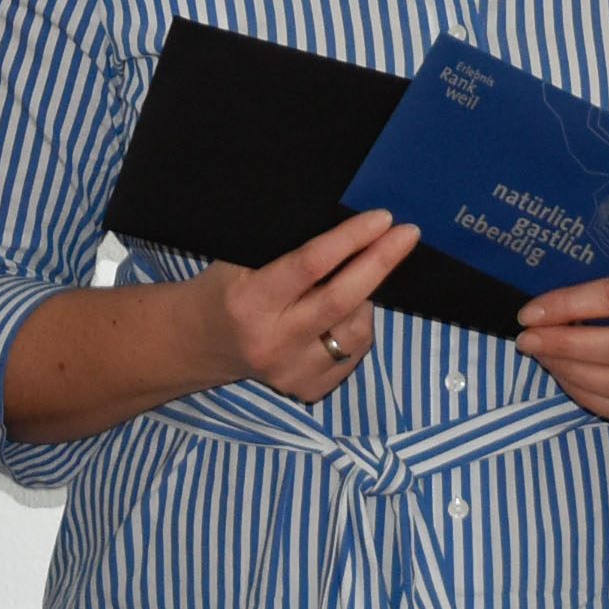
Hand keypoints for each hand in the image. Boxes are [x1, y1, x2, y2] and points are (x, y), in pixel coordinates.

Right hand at [205, 209, 422, 402]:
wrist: (201, 344)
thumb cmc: (226, 287)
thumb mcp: (241, 258)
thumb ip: (288, 247)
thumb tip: (350, 226)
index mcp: (250, 301)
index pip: (310, 266)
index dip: (350, 240)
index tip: (383, 218)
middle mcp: (272, 342)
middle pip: (341, 301)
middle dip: (380, 263)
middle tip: (408, 235)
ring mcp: (291, 372)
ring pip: (356, 330)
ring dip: (367, 297)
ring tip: (356, 279)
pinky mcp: (307, 390)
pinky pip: (354, 354)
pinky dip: (359, 327)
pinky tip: (345, 313)